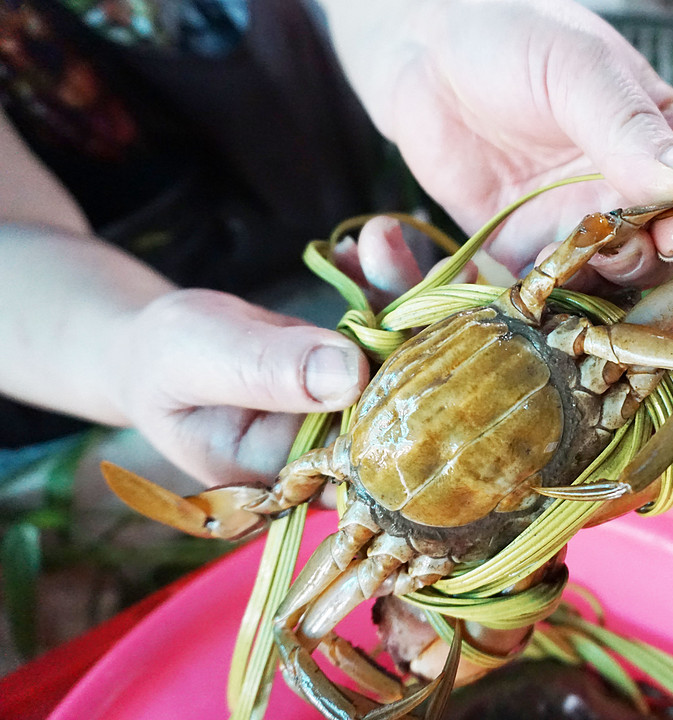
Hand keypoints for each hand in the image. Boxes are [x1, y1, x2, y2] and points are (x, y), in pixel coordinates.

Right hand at [107, 220, 431, 486]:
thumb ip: (267, 369)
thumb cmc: (161, 361)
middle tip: (417, 257)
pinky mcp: (354, 377)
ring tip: (383, 238)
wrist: (156, 346)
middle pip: (399, 399)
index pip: (367, 447)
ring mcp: (347, 414)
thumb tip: (352, 374)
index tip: (415, 323)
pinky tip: (366, 248)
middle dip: (414, 326)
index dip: (403, 390)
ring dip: (403, 295)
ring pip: (401, 360)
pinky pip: (384, 334)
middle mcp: (330, 454)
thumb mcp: (199, 357)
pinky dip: (381, 287)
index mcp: (290, 477)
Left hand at [321, 0, 672, 288]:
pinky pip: (551, 291)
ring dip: (602, 288)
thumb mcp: (580, 71)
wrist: (424, 54)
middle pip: (663, 255)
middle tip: (621, 253)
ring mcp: (575, 227)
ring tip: (570, 262)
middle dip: (651, 263)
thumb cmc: (513, 40)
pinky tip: (537, 279)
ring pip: (611, 283)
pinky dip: (552, 299)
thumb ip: (633, 131)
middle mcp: (624, 193)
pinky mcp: (524, 252)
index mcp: (659, 144)